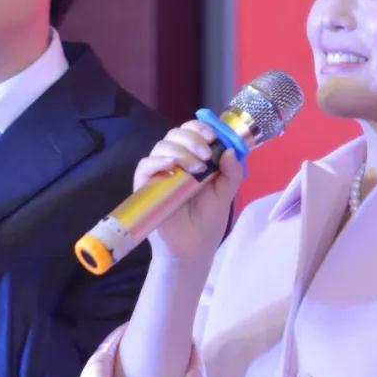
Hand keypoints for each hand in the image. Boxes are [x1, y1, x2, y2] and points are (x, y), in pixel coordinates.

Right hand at [134, 119, 244, 265]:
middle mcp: (175, 161)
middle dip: (192, 139)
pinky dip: (157, 161)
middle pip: (176, 134)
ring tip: (196, 169)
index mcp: (194, 158)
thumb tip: (229, 150)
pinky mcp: (145, 186)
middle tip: (205, 156)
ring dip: (180, 151)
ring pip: (162, 146)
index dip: (201, 128)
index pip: (192, 132)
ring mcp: (159, 173)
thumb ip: (231, 172)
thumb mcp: (225, 193)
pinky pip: (145, 165)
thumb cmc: (208, 220)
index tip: (213, 138)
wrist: (193, 248)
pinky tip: (171, 165)